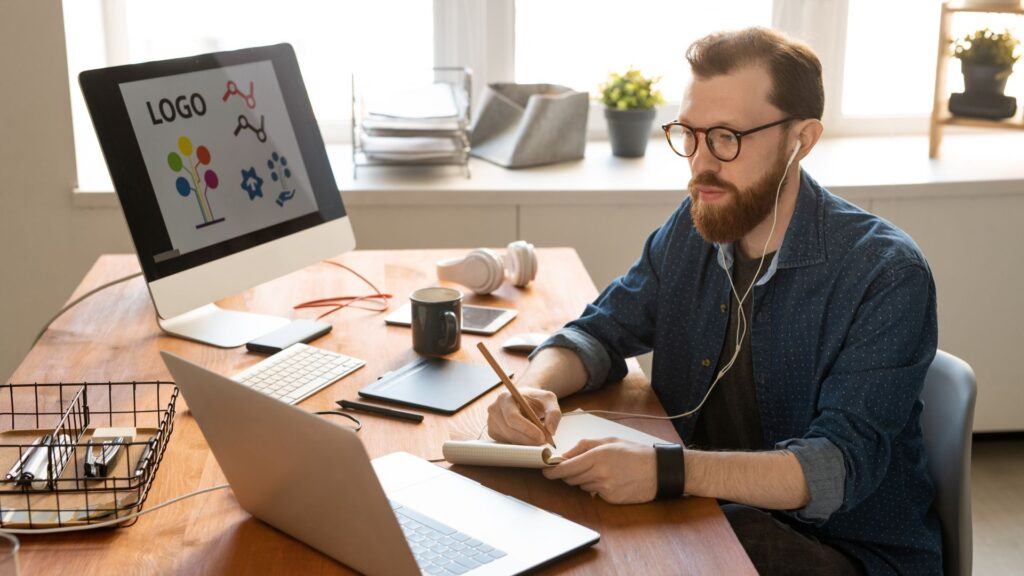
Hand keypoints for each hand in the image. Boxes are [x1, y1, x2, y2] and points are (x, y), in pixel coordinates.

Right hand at [486, 388, 560, 445]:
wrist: (523, 399)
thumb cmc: (535, 399)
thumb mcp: (548, 400)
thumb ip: (554, 413)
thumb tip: (550, 431)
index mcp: (505, 398)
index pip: (513, 417)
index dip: (527, 429)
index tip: (542, 437)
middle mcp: (494, 409)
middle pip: (510, 431)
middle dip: (529, 440)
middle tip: (544, 442)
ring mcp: (491, 422)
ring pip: (509, 439)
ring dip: (526, 443)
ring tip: (539, 440)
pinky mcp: (493, 432)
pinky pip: (507, 443)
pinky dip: (520, 444)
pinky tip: (528, 439)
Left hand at [542, 438, 656, 503]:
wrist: (659, 471)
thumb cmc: (635, 453)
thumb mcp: (610, 441)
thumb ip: (585, 446)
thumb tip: (565, 454)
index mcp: (598, 456)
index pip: (567, 467)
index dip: (553, 470)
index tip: (545, 470)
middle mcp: (600, 473)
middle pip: (571, 478)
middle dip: (569, 473)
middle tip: (577, 465)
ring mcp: (605, 488)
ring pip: (581, 485)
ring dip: (584, 479)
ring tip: (601, 470)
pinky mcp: (611, 499)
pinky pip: (594, 493)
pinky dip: (596, 487)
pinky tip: (610, 479)